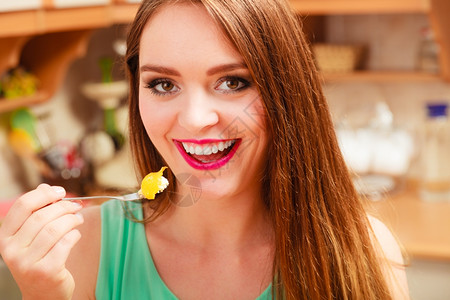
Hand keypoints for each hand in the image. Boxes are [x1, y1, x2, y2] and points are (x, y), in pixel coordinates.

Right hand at [0, 184, 83, 299]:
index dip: (44, 194)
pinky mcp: (46, 271)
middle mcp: (12, 250)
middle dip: (64, 207)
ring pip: (54, 229)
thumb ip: (37, 212)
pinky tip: (76, 235)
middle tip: (76, 206)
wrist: (43, 294)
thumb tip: (46, 187)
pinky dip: (74, 235)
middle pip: (41, 216)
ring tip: (78, 219)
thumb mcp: (31, 237)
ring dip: (72, 219)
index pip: (22, 206)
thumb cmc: (39, 259)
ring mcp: (27, 263)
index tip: (60, 192)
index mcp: (5, 237)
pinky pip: (65, 243)